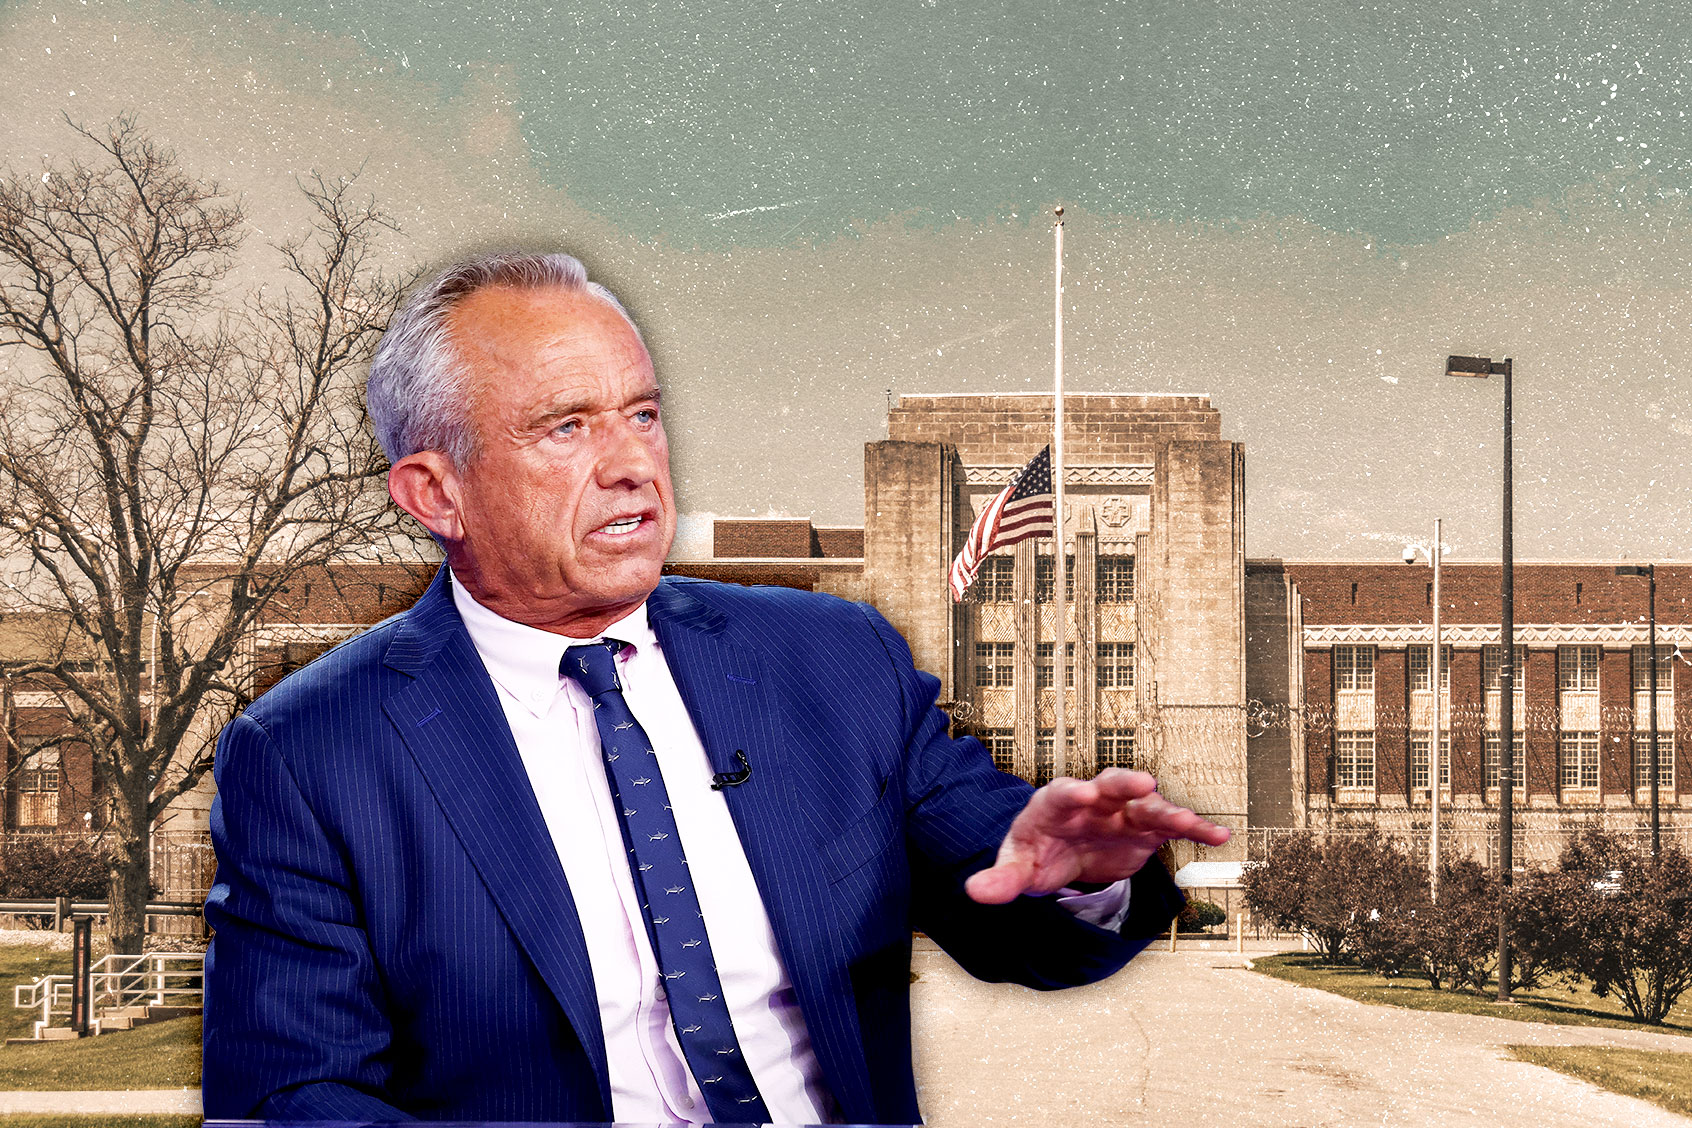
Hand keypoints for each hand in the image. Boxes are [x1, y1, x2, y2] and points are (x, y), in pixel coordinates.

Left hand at [965, 769, 1230, 903]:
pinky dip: (1194, 829)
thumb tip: (976, 892)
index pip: (1062, 794)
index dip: (1073, 793)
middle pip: (1109, 786)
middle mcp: (1093, 801)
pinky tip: (1218, 836)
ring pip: (1147, 805)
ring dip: (1168, 811)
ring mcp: (1122, 813)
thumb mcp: (1017, 867)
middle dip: (1124, 784)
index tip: (1084, 794)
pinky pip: (1172, 826)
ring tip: (1188, 822)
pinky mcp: (1145, 830)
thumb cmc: (1036, 853)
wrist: (1060, 855)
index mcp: (1055, 805)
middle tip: (1142, 783)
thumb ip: (1001, 880)